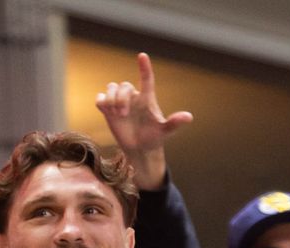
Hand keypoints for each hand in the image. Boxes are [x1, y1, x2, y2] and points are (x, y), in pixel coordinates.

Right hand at [95, 52, 193, 189]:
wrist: (140, 149)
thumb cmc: (154, 138)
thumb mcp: (165, 131)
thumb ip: (174, 123)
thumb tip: (189, 117)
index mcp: (147, 99)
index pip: (146, 78)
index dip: (144, 67)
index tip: (142, 56)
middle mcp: (133, 97)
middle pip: (124, 85)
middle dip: (122, 98)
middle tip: (123, 114)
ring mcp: (120, 102)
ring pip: (111, 87)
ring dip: (111, 99)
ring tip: (117, 114)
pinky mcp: (108, 110)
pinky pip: (100, 98)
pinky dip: (101, 101)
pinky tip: (105, 111)